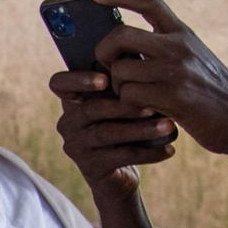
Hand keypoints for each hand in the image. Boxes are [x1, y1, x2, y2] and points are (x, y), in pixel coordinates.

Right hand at [49, 68, 177, 197]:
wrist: (120, 175)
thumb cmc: (126, 127)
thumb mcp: (122, 102)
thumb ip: (124, 82)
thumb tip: (142, 52)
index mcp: (73, 101)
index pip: (59, 84)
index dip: (78, 79)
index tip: (105, 80)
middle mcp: (68, 123)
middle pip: (91, 110)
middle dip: (124, 106)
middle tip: (152, 104)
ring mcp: (76, 146)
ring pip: (107, 133)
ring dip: (140, 129)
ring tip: (168, 126)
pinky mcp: (90, 167)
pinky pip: (121, 156)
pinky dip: (148, 153)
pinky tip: (169, 149)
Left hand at [88, 0, 227, 155]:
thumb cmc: (211, 95)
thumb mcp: (194, 61)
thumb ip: (163, 50)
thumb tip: (120, 52)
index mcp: (184, 33)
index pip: (149, 2)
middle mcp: (179, 45)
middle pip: (120, 35)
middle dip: (104, 53)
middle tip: (108, 68)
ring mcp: (175, 69)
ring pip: (119, 70)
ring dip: (118, 87)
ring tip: (136, 97)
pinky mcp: (172, 95)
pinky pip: (128, 95)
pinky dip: (129, 106)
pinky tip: (145, 110)